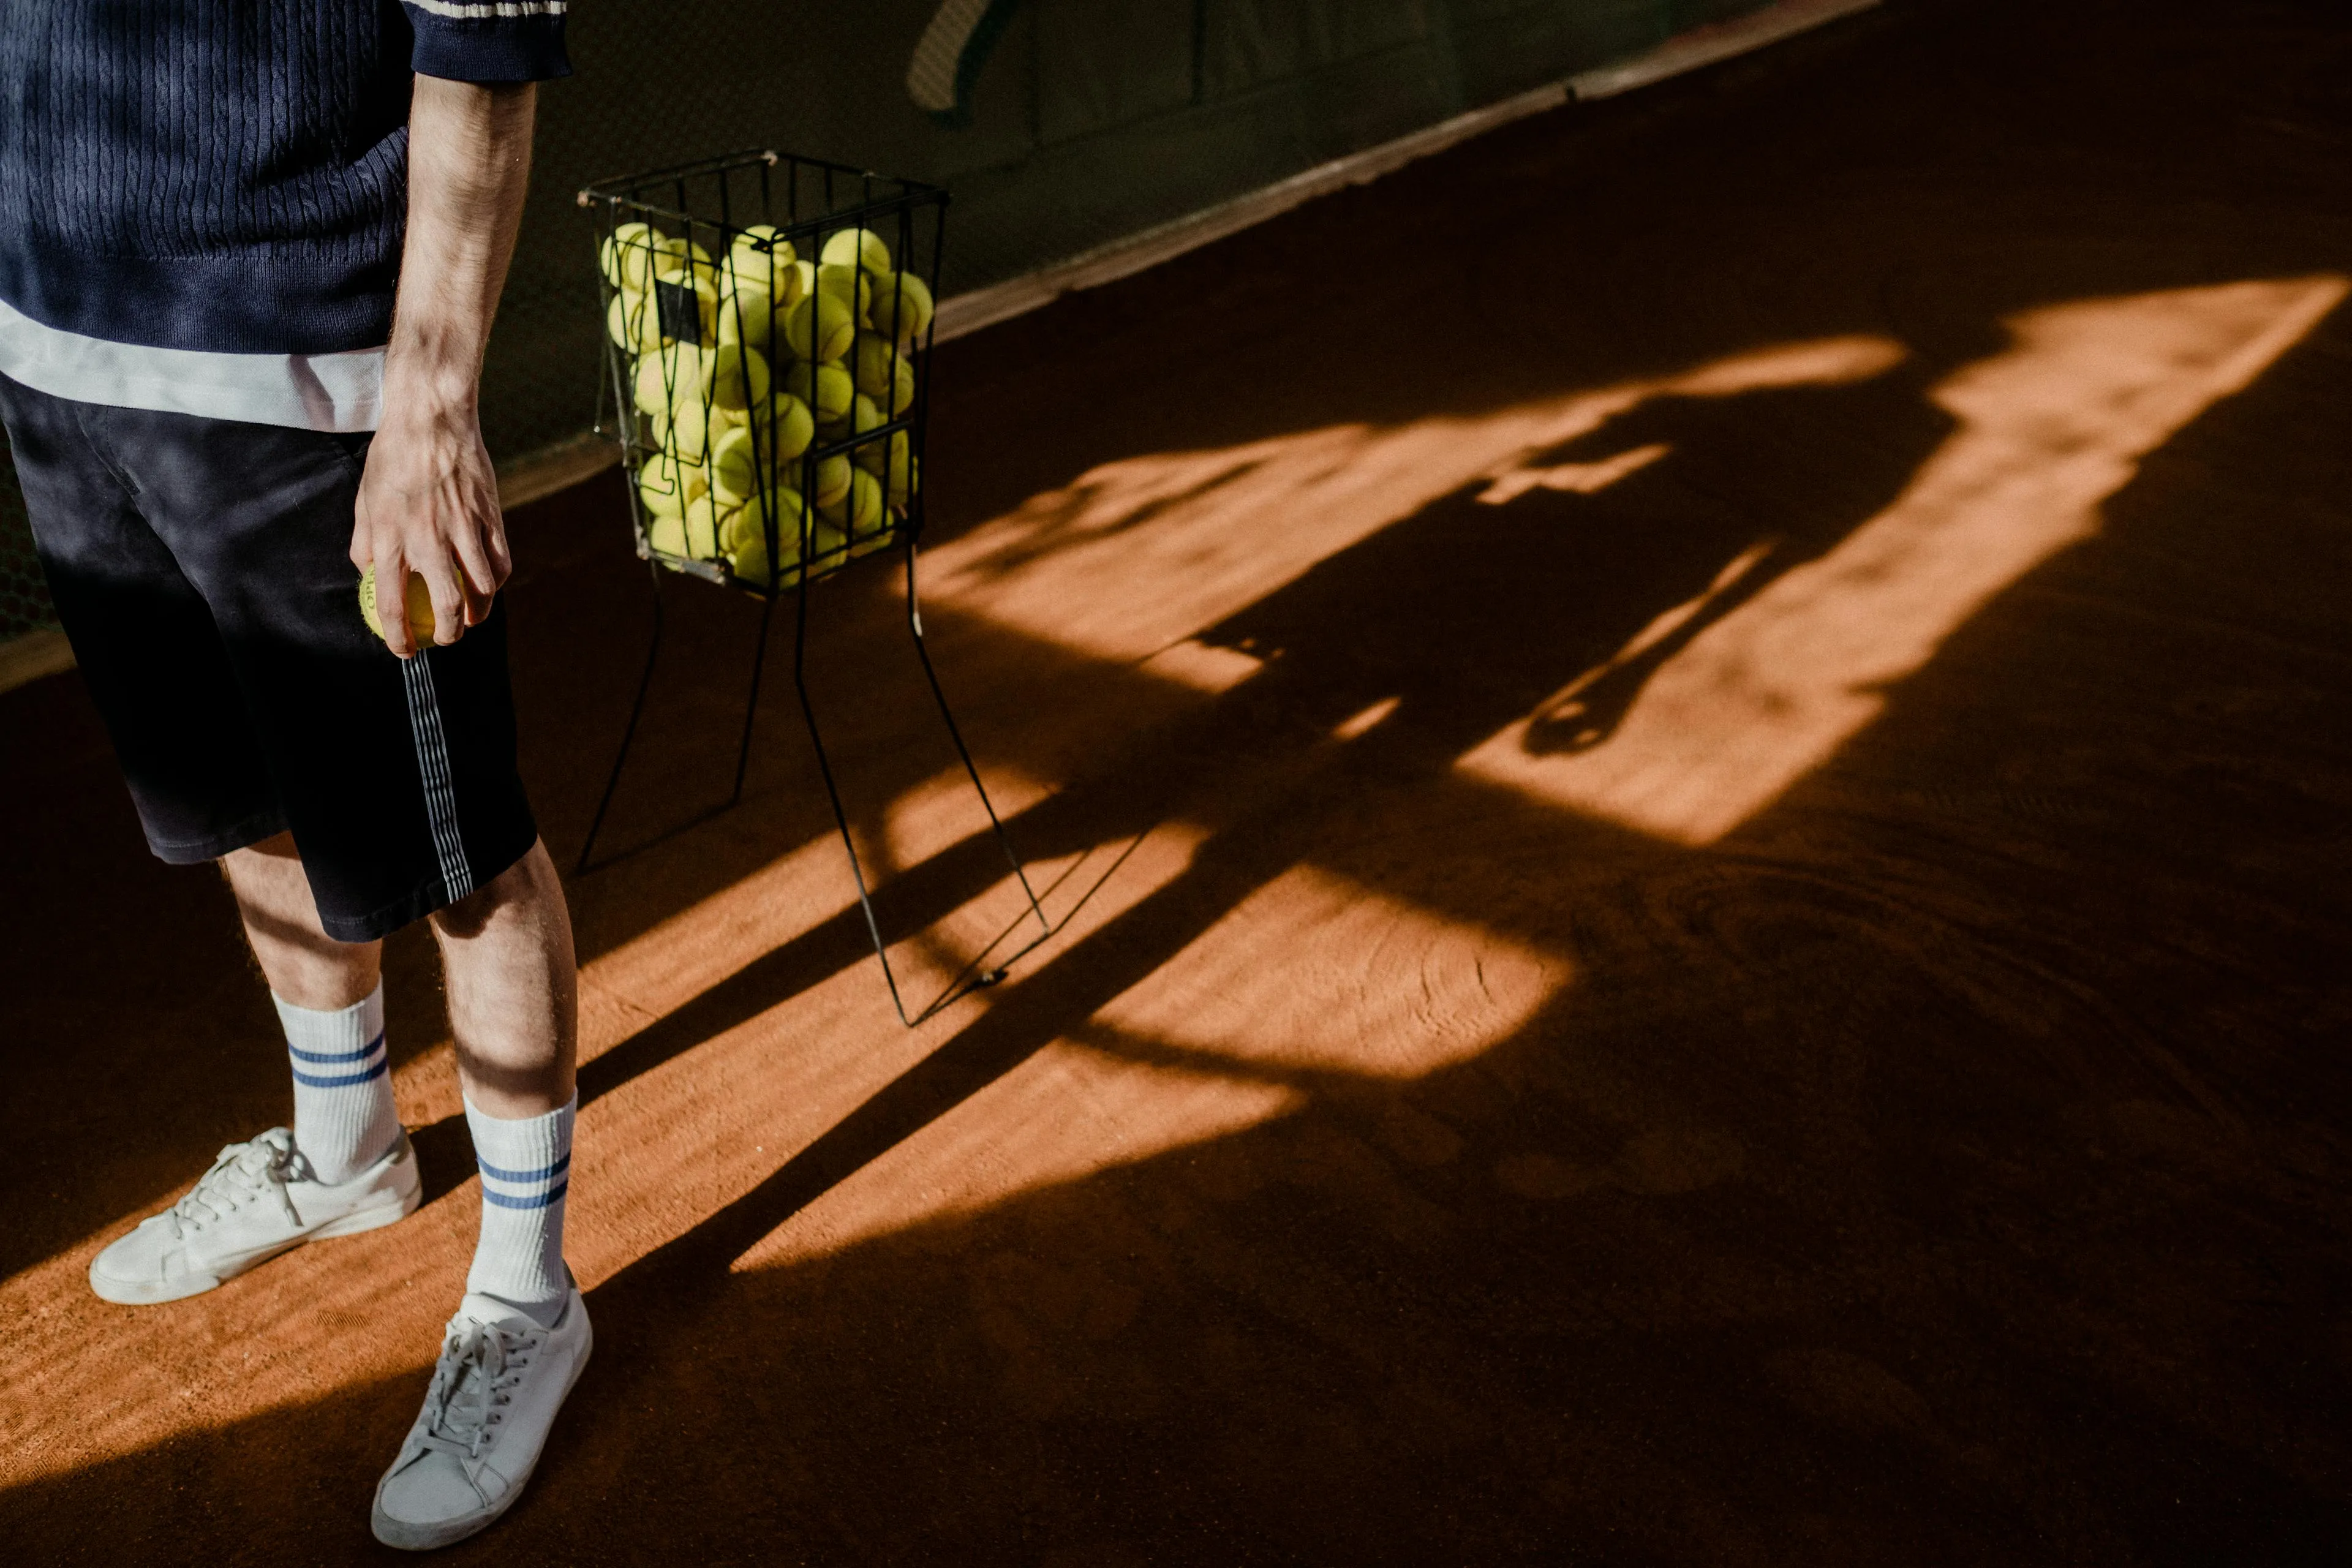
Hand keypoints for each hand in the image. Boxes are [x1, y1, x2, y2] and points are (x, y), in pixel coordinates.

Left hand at [349, 386, 510, 658]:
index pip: (393, 605)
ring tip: (472, 617)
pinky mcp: (490, 516)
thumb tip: (369, 573)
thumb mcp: (364, 500)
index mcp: (391, 538)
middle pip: (446, 607)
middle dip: (447, 635)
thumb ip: (365, 542)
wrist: (431, 419)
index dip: (400, 637)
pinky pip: (500, 562)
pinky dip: (496, 582)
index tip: (405, 650)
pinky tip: (489, 585)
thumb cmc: (392, 457)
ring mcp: (463, 528)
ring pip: (481, 589)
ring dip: (478, 612)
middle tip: (445, 639)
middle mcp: (428, 539)